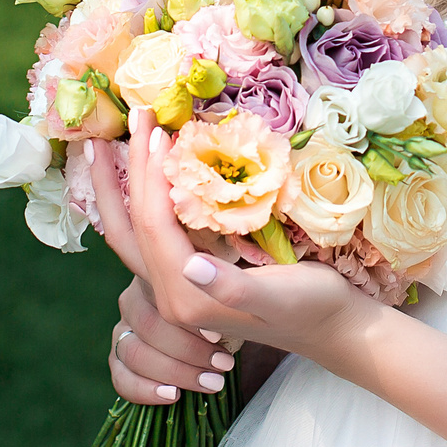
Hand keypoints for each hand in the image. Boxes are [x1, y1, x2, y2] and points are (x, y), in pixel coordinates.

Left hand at [101, 117, 379, 364]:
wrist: (333, 327)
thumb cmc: (313, 307)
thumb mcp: (279, 297)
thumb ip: (231, 287)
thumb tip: (191, 266)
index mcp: (187, 299)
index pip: (154, 226)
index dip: (153, 176)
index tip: (159, 131)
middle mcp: (172, 295)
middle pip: (131, 226)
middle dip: (123, 173)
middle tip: (129, 119)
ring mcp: (178, 287)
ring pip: (135, 230)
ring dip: (123, 185)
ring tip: (113, 142)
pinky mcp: (190, 277)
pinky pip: (153, 234)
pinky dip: (143, 198)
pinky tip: (145, 174)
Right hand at [107, 277, 237, 404]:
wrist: (234, 330)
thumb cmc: (237, 307)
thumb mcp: (240, 292)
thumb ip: (227, 282)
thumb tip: (199, 271)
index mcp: (159, 272)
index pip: (160, 292)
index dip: (188, 319)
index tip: (216, 336)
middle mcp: (135, 296)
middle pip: (147, 325)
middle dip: (188, 351)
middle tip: (222, 363)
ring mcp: (125, 327)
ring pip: (132, 351)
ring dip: (174, 371)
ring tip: (210, 381)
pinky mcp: (121, 356)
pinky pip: (120, 375)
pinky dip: (144, 389)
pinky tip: (173, 394)